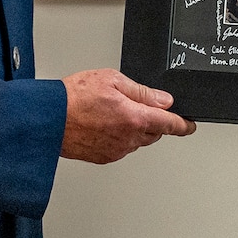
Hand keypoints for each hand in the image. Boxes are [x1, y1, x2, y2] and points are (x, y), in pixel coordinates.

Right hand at [60, 69, 193, 163]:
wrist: (46, 119)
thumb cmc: (73, 98)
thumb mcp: (112, 80)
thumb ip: (142, 91)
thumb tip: (164, 100)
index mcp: (136, 118)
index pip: (170, 124)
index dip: (183, 125)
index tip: (190, 126)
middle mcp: (129, 139)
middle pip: (154, 133)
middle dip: (153, 121)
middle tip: (137, 107)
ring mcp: (116, 150)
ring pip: (137, 141)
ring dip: (135, 130)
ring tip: (112, 113)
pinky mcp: (103, 158)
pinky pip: (121, 148)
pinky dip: (119, 137)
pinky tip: (103, 125)